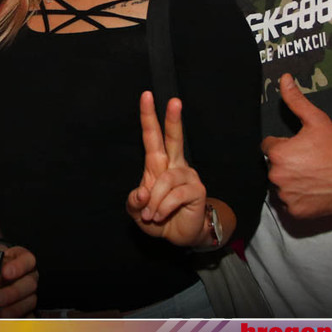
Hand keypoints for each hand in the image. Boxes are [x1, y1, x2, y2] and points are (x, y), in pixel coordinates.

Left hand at [0, 243, 37, 316]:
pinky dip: (20, 320)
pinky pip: (28, 315)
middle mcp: (27, 275)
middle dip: (13, 293)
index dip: (19, 266)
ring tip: (1, 315)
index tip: (6, 272)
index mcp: (18, 258)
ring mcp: (27, 293)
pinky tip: (9, 323)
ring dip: (15, 309)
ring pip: (29, 301)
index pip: (26, 260)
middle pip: (29, 283)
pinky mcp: (24, 308)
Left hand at [126, 92, 208, 246]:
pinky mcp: (197, 190)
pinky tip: (160, 216)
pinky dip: (163, 208)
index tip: (146, 95)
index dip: (148, 116)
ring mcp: (187, 176)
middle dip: (173, 119)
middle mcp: (174, 165)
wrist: (179, 236)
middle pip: (174, 138)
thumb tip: (142, 193)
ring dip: (154, 201)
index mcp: (157, 164)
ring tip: (151, 215)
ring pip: (166, 180)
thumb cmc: (158, 218)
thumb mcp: (137, 212)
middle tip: (174, 101)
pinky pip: (175, 195)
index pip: (152, 136)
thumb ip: (134, 202)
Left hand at [260, 74, 331, 217]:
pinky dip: (298, 198)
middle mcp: (277, 176)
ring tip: (312, 175)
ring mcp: (286, 196)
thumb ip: (295, 100)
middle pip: (274, 167)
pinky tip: (312, 189)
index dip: (284, 145)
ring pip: (280, 186)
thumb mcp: (316, 119)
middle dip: (286, 164)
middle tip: (309, 162)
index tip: (301, 147)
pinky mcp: (296, 212)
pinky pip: (289, 204)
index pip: (268, 148)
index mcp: (278, 154)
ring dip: (291, 181)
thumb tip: (283, 78)